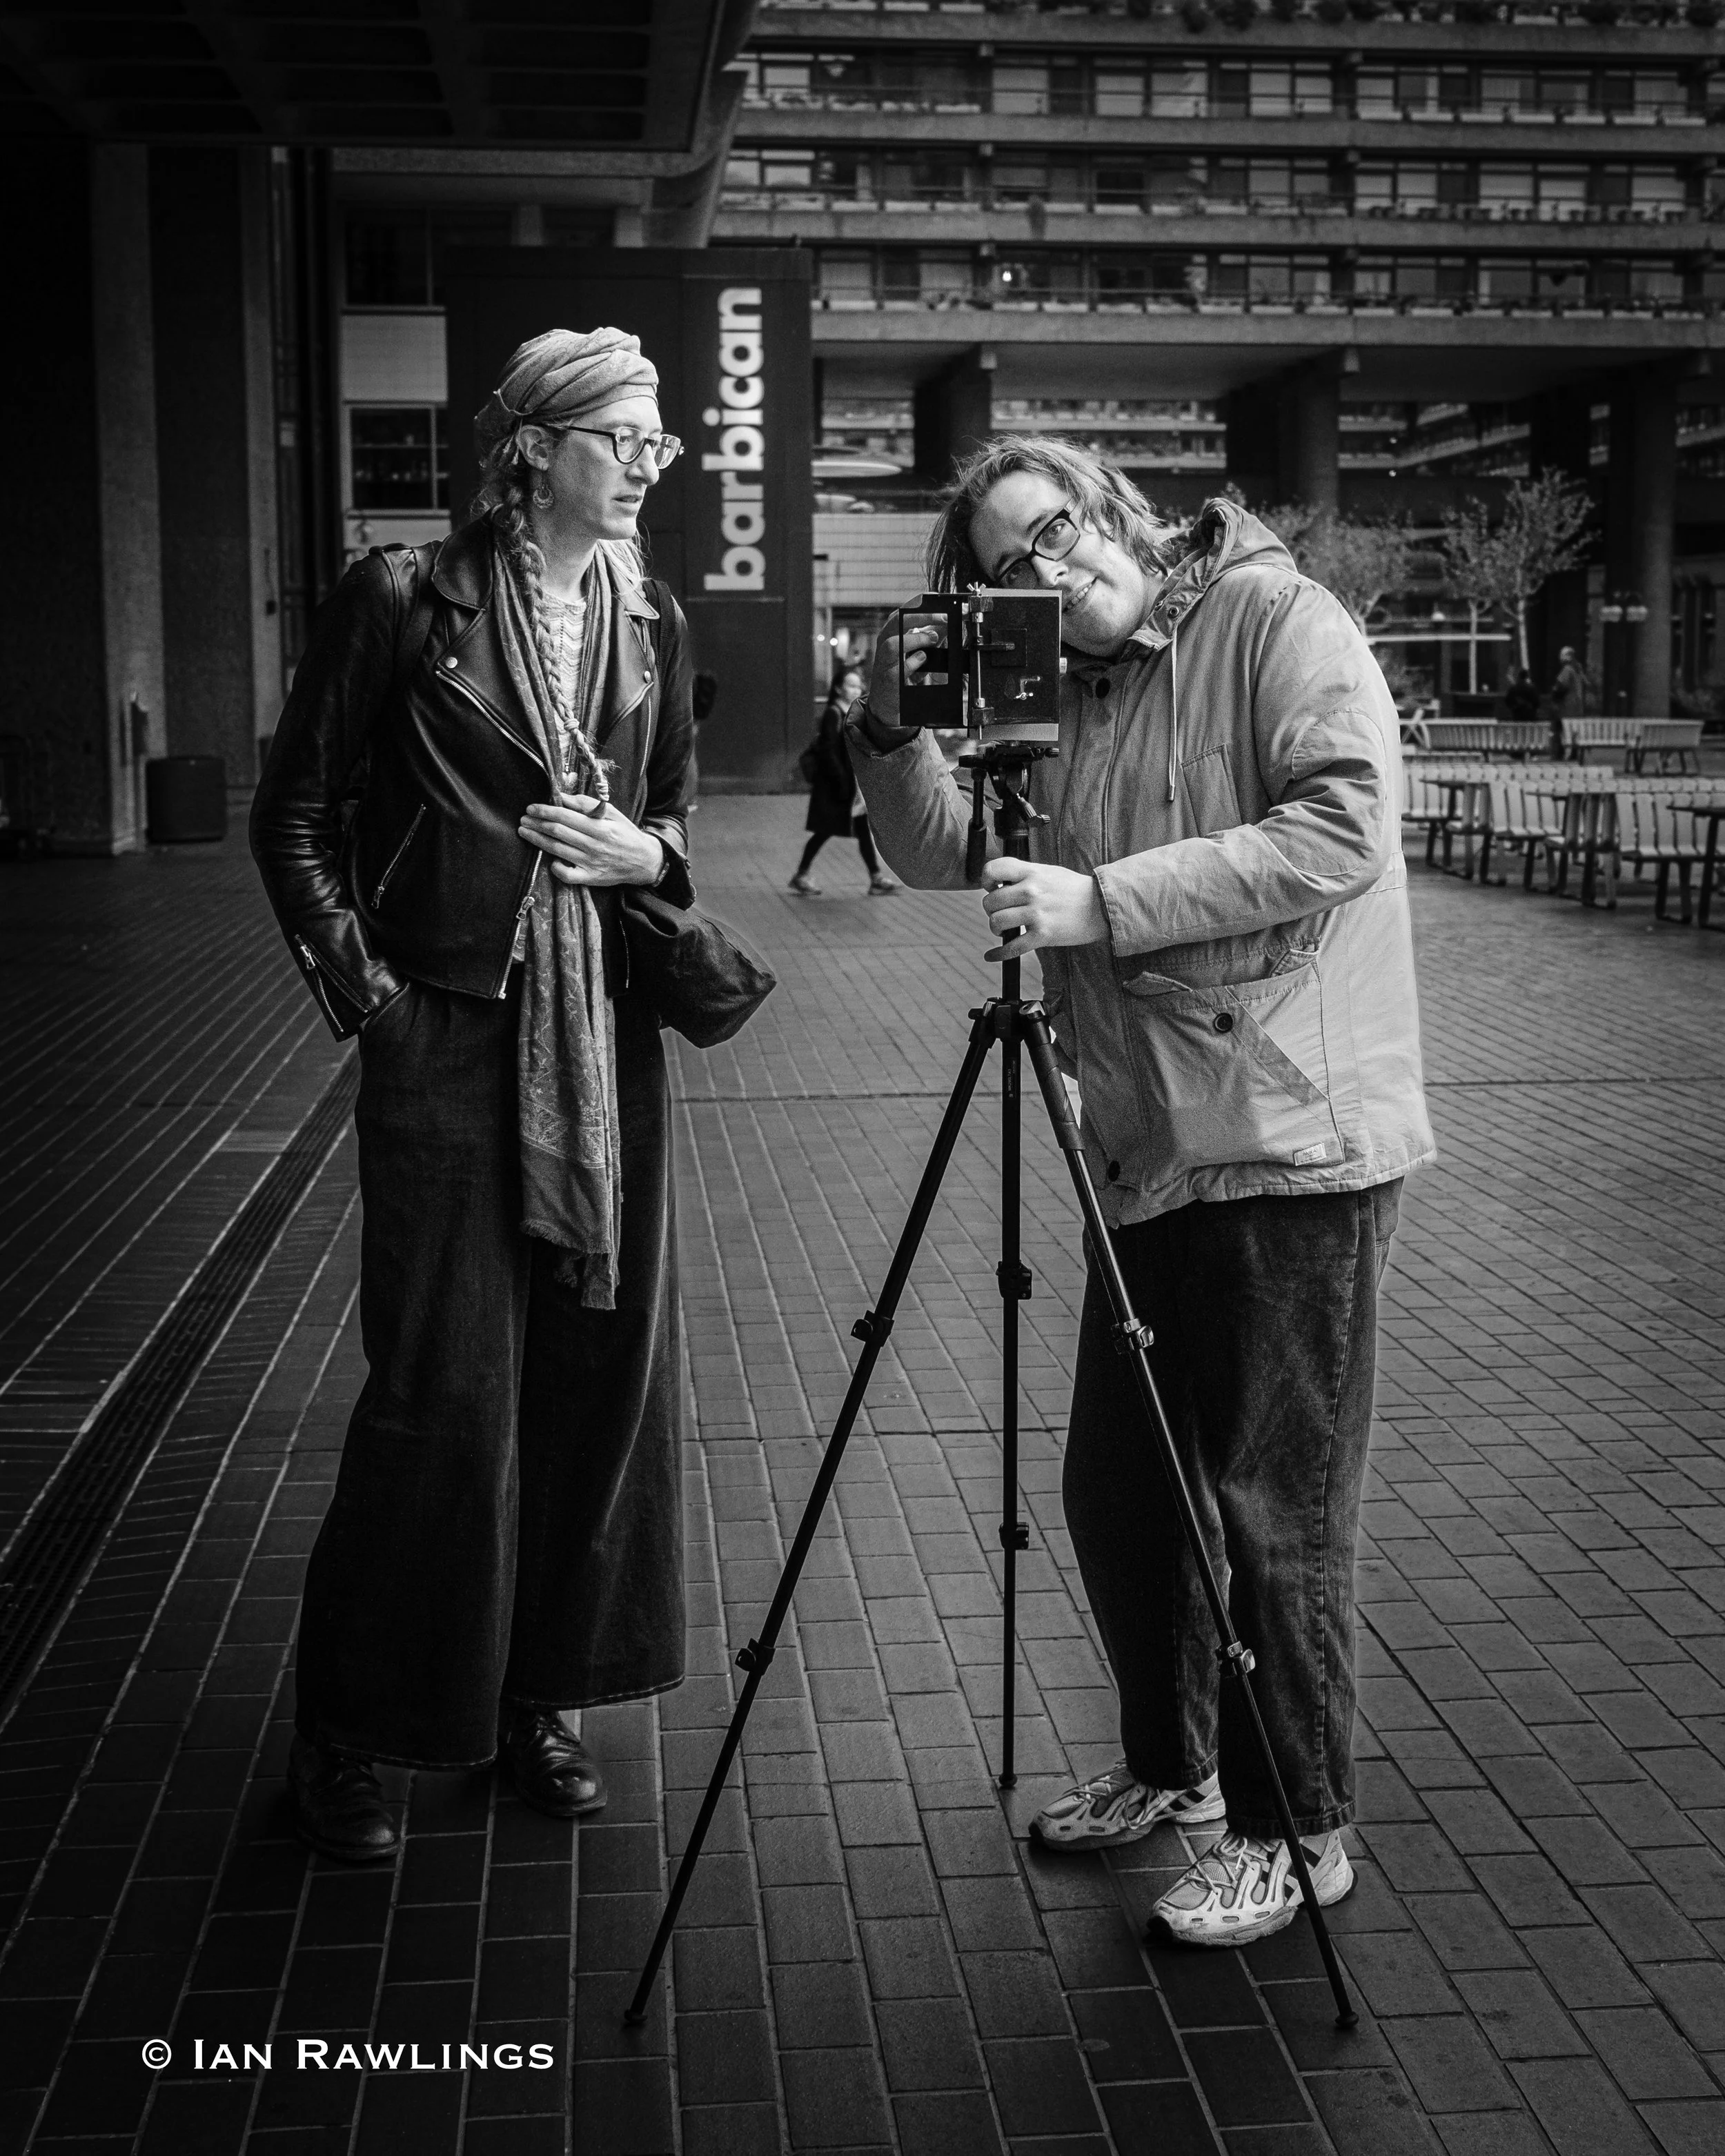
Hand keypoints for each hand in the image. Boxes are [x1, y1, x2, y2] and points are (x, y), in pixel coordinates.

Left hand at [519, 792, 663, 887]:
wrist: (644, 860)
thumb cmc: (625, 833)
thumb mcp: (611, 813)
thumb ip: (586, 804)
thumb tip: (561, 797)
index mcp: (599, 827)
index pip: (565, 816)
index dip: (544, 811)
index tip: (531, 808)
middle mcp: (593, 845)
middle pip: (557, 832)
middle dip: (536, 824)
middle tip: (523, 819)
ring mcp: (591, 863)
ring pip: (557, 850)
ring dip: (537, 840)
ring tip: (525, 832)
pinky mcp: (591, 878)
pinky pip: (567, 875)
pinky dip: (555, 867)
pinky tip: (550, 859)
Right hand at [865, 609, 945, 739]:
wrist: (886, 703)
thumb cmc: (901, 673)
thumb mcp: (915, 652)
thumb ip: (928, 638)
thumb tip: (946, 623)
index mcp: (890, 634)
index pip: (901, 612)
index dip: (917, 603)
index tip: (935, 599)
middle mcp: (884, 644)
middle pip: (895, 622)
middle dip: (921, 616)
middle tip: (942, 617)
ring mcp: (884, 662)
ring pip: (893, 644)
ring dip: (916, 639)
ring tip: (932, 639)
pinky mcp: (889, 679)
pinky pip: (901, 669)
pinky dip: (914, 663)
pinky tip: (922, 660)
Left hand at [981, 856, 1106, 961]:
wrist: (1101, 906)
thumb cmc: (1074, 889)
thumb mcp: (1048, 872)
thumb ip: (1024, 875)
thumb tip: (999, 883)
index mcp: (1031, 872)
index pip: (994, 869)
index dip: (986, 879)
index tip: (991, 887)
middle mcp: (1031, 891)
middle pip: (990, 901)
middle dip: (991, 910)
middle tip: (1001, 912)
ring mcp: (1037, 914)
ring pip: (996, 922)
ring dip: (996, 928)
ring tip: (1004, 929)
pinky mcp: (1043, 935)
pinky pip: (1012, 948)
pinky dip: (998, 954)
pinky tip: (991, 955)